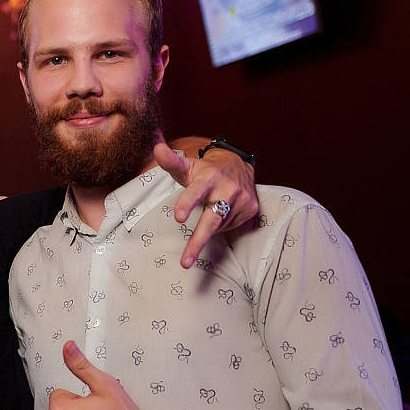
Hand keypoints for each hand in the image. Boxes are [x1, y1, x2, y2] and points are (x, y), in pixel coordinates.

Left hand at [156, 142, 257, 268]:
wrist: (238, 166)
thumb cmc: (205, 171)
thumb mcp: (187, 166)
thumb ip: (170, 161)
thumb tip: (157, 147)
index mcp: (209, 177)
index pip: (196, 192)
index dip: (187, 204)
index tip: (178, 217)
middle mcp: (228, 187)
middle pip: (211, 219)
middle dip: (197, 242)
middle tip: (185, 262)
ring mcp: (242, 199)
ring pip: (219, 225)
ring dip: (209, 226)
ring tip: (208, 210)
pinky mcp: (251, 208)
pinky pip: (230, 225)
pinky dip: (222, 224)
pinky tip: (222, 211)